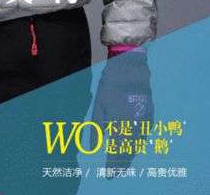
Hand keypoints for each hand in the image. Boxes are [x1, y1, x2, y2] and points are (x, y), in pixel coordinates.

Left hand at [90, 49, 153, 175]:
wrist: (131, 69)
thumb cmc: (111, 86)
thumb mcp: (99, 105)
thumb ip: (97, 127)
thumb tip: (93, 146)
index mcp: (120, 124)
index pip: (117, 151)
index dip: (113, 165)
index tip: (109, 175)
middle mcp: (135, 125)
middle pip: (129, 151)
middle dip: (122, 163)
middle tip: (116, 172)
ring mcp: (144, 121)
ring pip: (138, 145)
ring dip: (130, 154)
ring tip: (122, 162)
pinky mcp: (150, 116)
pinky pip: (143, 135)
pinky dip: (137, 143)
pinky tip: (131, 146)